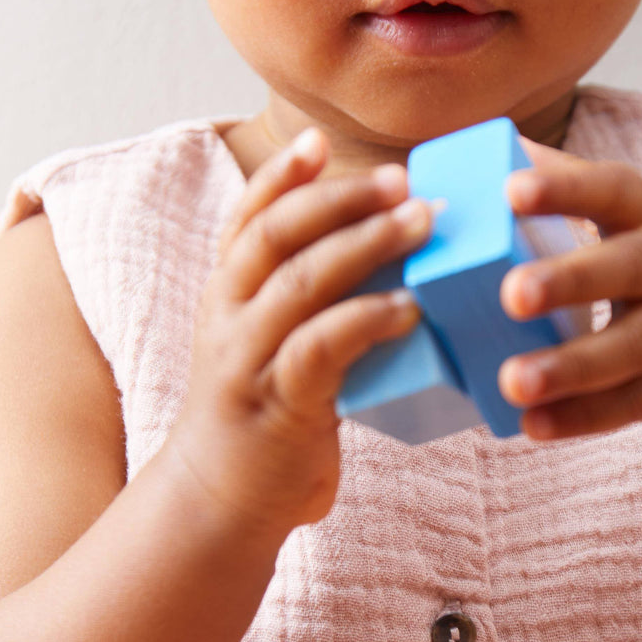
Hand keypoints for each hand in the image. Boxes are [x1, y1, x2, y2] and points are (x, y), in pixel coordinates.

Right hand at [165, 129, 431, 537]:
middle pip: (276, 232)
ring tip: (420, 222)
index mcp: (227, 291)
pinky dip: (367, 319)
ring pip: (300, 280)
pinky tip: (410, 308)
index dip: (282, 175)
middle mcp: (229, 313)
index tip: (319, 141)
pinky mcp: (278, 402)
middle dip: (340, 197)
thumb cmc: (265, 410)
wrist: (221, 500)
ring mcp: (248, 357)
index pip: (247, 216)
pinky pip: (321, 347)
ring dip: (365, 243)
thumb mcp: (269, 341)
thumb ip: (307, 298)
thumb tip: (387, 249)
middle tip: (400, 179)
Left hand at [497, 146, 641, 439]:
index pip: (610, 188)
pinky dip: (584, 417)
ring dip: (572, 368)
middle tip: (512, 294)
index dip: (563, 188)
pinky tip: (532, 426)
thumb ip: (564, 179)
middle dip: (570, 281)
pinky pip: (633, 403)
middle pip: (627, 268)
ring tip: (513, 382)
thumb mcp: (630, 207)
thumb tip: (485, 146)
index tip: (511, 189)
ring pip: (631, 348)